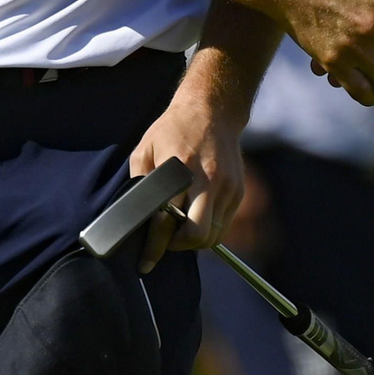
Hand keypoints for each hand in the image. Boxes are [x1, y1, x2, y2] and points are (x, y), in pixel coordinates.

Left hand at [128, 77, 245, 273]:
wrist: (213, 110)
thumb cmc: (172, 129)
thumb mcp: (145, 149)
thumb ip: (140, 184)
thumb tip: (135, 218)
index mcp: (180, 170)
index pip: (166, 222)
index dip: (154, 249)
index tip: (145, 264)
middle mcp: (208, 179)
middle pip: (197, 236)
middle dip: (178, 246)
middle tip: (167, 240)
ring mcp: (227, 186)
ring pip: (214, 235)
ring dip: (195, 239)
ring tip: (181, 227)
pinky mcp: (238, 189)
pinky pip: (224, 224)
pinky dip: (209, 227)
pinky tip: (196, 215)